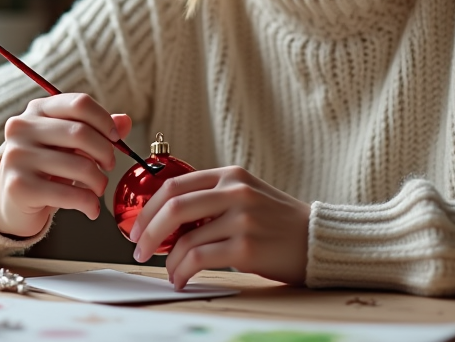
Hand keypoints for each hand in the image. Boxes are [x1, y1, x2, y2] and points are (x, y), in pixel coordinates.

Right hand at [0, 93, 131, 237]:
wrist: (11, 201)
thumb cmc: (45, 166)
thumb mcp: (68, 143)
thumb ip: (96, 130)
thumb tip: (125, 121)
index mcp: (37, 110)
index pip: (79, 104)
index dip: (104, 120)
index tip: (115, 138)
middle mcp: (22, 128)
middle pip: (81, 133)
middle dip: (105, 152)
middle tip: (109, 166)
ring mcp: (17, 156)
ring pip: (79, 165)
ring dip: (99, 181)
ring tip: (98, 188)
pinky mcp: (19, 186)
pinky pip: (69, 194)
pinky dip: (88, 203)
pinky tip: (91, 209)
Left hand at [128, 166, 309, 288]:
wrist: (317, 240)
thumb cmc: (278, 222)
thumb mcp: (247, 196)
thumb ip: (212, 199)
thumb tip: (166, 220)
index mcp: (231, 175)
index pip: (175, 184)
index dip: (149, 207)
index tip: (137, 226)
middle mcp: (236, 192)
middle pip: (173, 207)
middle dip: (148, 232)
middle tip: (140, 249)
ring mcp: (242, 218)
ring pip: (185, 238)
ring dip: (169, 260)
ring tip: (170, 272)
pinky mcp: (247, 247)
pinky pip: (200, 259)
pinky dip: (183, 272)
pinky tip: (182, 279)